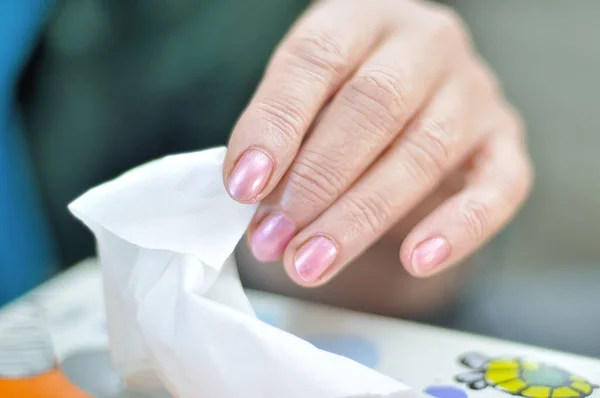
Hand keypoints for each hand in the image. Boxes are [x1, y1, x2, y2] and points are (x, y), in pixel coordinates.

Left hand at [224, 0, 532, 286]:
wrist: (413, 103)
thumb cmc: (344, 101)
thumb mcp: (307, 99)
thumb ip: (283, 135)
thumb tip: (253, 194)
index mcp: (363, 18)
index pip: (316, 60)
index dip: (276, 124)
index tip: (244, 186)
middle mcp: (426, 44)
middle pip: (373, 107)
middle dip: (315, 182)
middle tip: (272, 239)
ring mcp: (473, 91)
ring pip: (423, 152)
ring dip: (361, 217)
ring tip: (312, 262)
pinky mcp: (505, 141)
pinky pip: (497, 187)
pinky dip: (458, 228)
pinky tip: (416, 260)